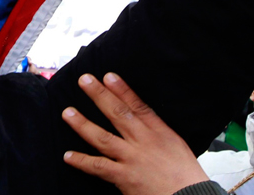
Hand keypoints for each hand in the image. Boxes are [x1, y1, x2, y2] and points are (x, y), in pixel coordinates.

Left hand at [62, 73, 209, 194]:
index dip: (122, 89)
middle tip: (84, 80)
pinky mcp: (124, 177)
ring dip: (83, 124)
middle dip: (100, 95)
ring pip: (103, 138)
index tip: (108, 76)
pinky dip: (82, 161)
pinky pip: (99, 167)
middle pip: (118, 114)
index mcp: (159, 132)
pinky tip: (68, 155)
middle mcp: (144, 142)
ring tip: (68, 112)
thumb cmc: (186, 175)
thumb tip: (141, 119)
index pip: (137, 105)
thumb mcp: (176, 145)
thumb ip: (156, 132)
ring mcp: (132, 159)